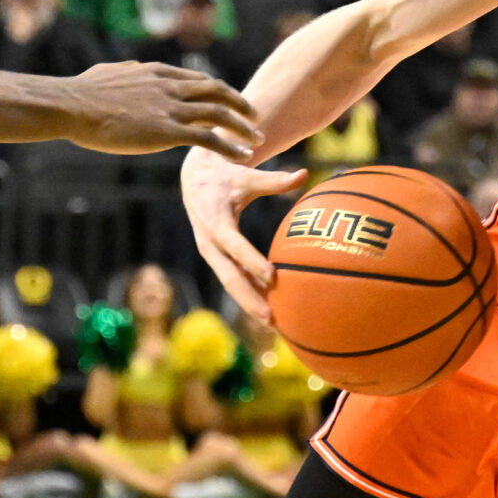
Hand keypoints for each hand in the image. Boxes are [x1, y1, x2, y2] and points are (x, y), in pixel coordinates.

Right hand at [64, 62, 259, 160]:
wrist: (72, 105)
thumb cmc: (81, 92)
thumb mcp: (109, 72)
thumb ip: (126, 71)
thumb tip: (130, 68)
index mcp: (156, 72)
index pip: (197, 79)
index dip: (217, 91)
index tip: (228, 100)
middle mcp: (169, 86)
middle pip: (217, 91)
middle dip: (239, 103)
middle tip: (255, 116)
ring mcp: (171, 108)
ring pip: (220, 113)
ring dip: (243, 126)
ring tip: (258, 138)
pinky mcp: (167, 131)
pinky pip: (209, 139)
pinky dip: (230, 147)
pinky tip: (242, 156)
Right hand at [182, 146, 308, 319]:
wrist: (194, 180)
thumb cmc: (224, 176)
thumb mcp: (245, 176)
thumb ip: (274, 179)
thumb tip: (304, 174)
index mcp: (215, 222)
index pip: (235, 246)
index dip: (252, 262)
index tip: (272, 277)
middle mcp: (210, 243)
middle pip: (230, 277)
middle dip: (249, 299)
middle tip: (271, 317)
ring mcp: (212, 253)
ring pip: (231, 283)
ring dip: (250, 303)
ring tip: (273, 323)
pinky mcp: (217, 258)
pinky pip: (234, 279)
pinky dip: (249, 293)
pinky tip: (269, 308)